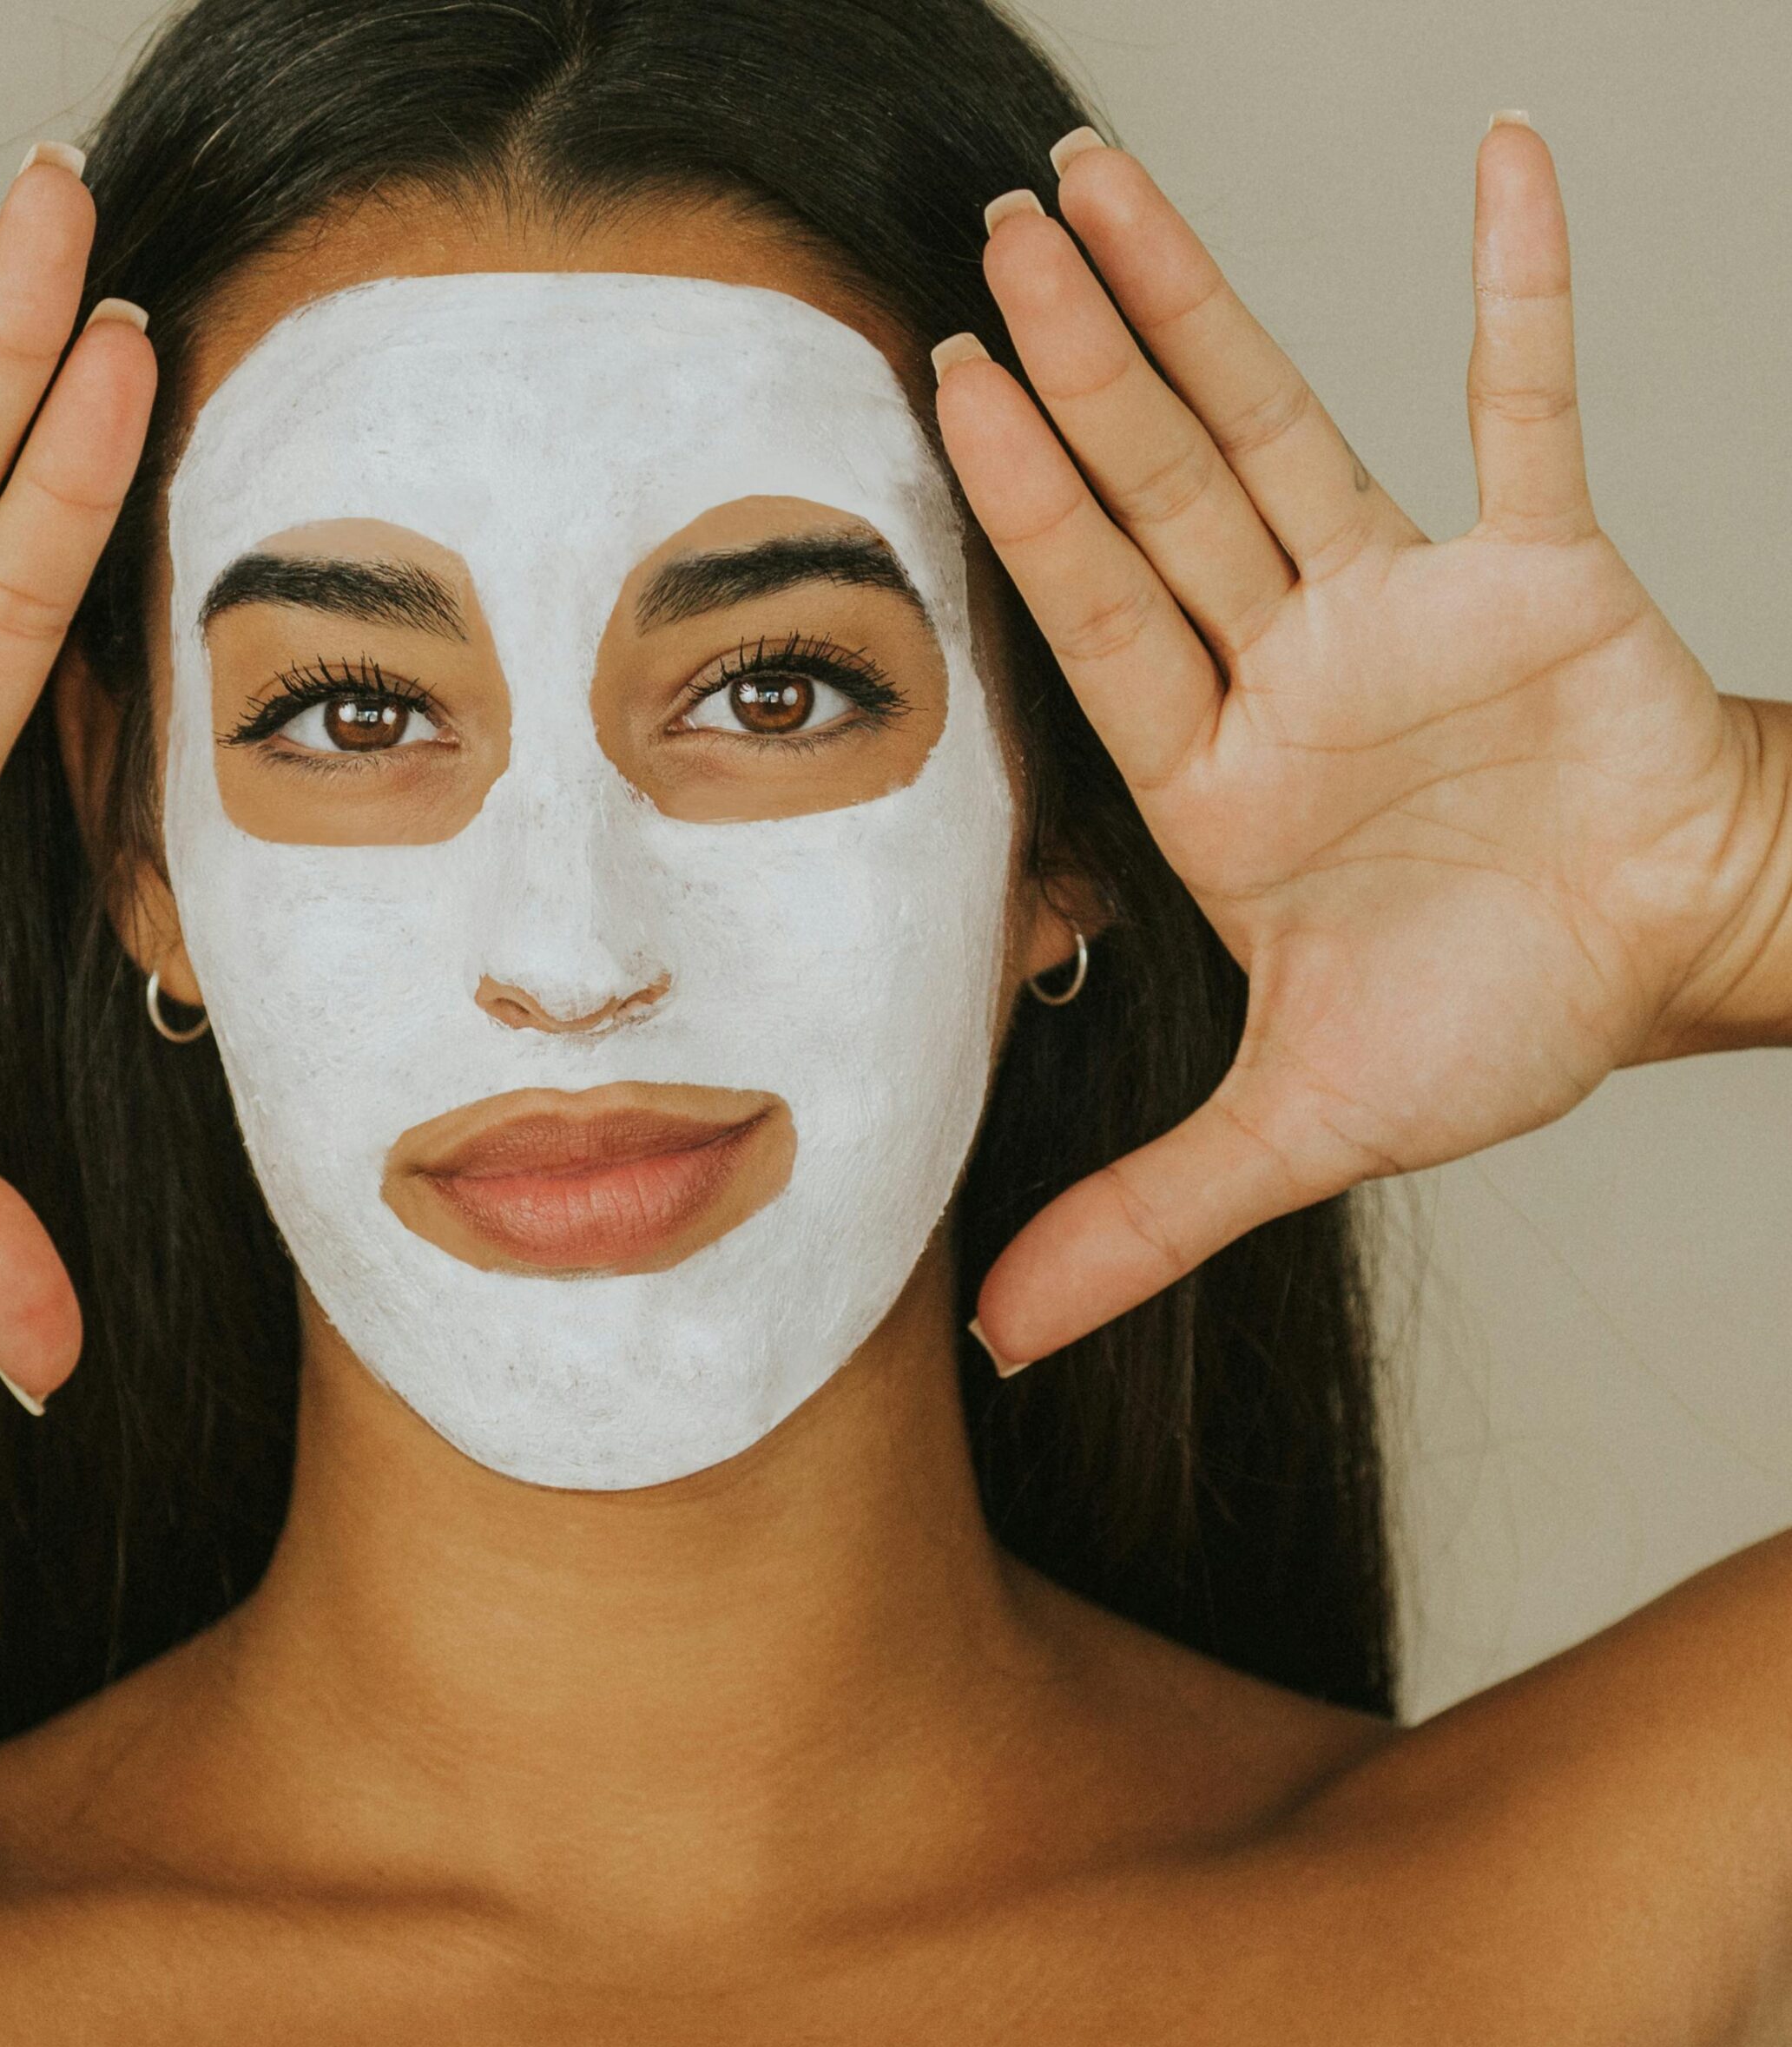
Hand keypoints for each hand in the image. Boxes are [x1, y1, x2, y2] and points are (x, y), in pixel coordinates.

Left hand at [938, 118, 1786, 1369]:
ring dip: (1198, 308)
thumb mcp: (1298, 1130)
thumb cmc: (1489, 1021)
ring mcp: (1406, 607)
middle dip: (1077, 371)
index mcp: (1212, 780)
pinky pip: (1532, 407)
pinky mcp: (1544, 570)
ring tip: (1100, 180)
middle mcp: (1285, 670)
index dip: (1020, 512)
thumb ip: (1146, 1215)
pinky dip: (1524, 292)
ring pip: (1281, 428)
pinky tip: (1502, 159)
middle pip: (1156, 496)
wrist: (1653, 965)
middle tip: (986, 237)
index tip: (941, 392)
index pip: (1093, 621)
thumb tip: (1000, 1341)